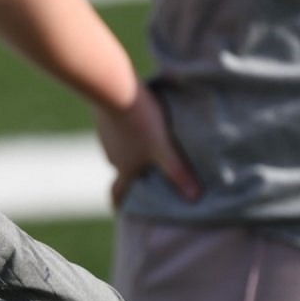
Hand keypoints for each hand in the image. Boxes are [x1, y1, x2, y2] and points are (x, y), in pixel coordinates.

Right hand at [94, 85, 198, 206]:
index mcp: (125, 169)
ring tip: (150, 142)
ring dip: (133, 150)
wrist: (115, 90)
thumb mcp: (164, 149)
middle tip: (151, 171)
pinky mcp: (104, 121)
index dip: (119, 203)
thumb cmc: (141, 122)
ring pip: (121, 150)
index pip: (118, 193)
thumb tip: (195, 199)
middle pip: (124, 170)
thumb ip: (178, 173)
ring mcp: (106, 139)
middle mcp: (112, 158)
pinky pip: (116, 132)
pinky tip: (140, 121)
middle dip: (135, 173)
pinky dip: (127, 132)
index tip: (119, 210)